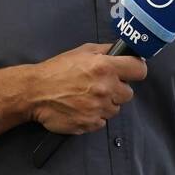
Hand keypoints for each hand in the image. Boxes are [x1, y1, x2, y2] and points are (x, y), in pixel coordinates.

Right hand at [27, 43, 145, 134]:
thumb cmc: (57, 69)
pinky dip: (95, 116)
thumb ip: (105, 51)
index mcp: (106, 67)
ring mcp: (98, 108)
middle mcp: (106, 88)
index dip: (136, 71)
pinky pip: (102, 121)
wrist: (35, 92)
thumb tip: (123, 51)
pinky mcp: (90, 124)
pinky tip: (82, 107)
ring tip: (88, 97)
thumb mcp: (82, 51)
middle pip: (129, 94)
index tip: (130, 72)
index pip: (140, 71)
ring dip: (106, 104)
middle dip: (118, 90)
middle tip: (101, 86)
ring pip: (115, 109)